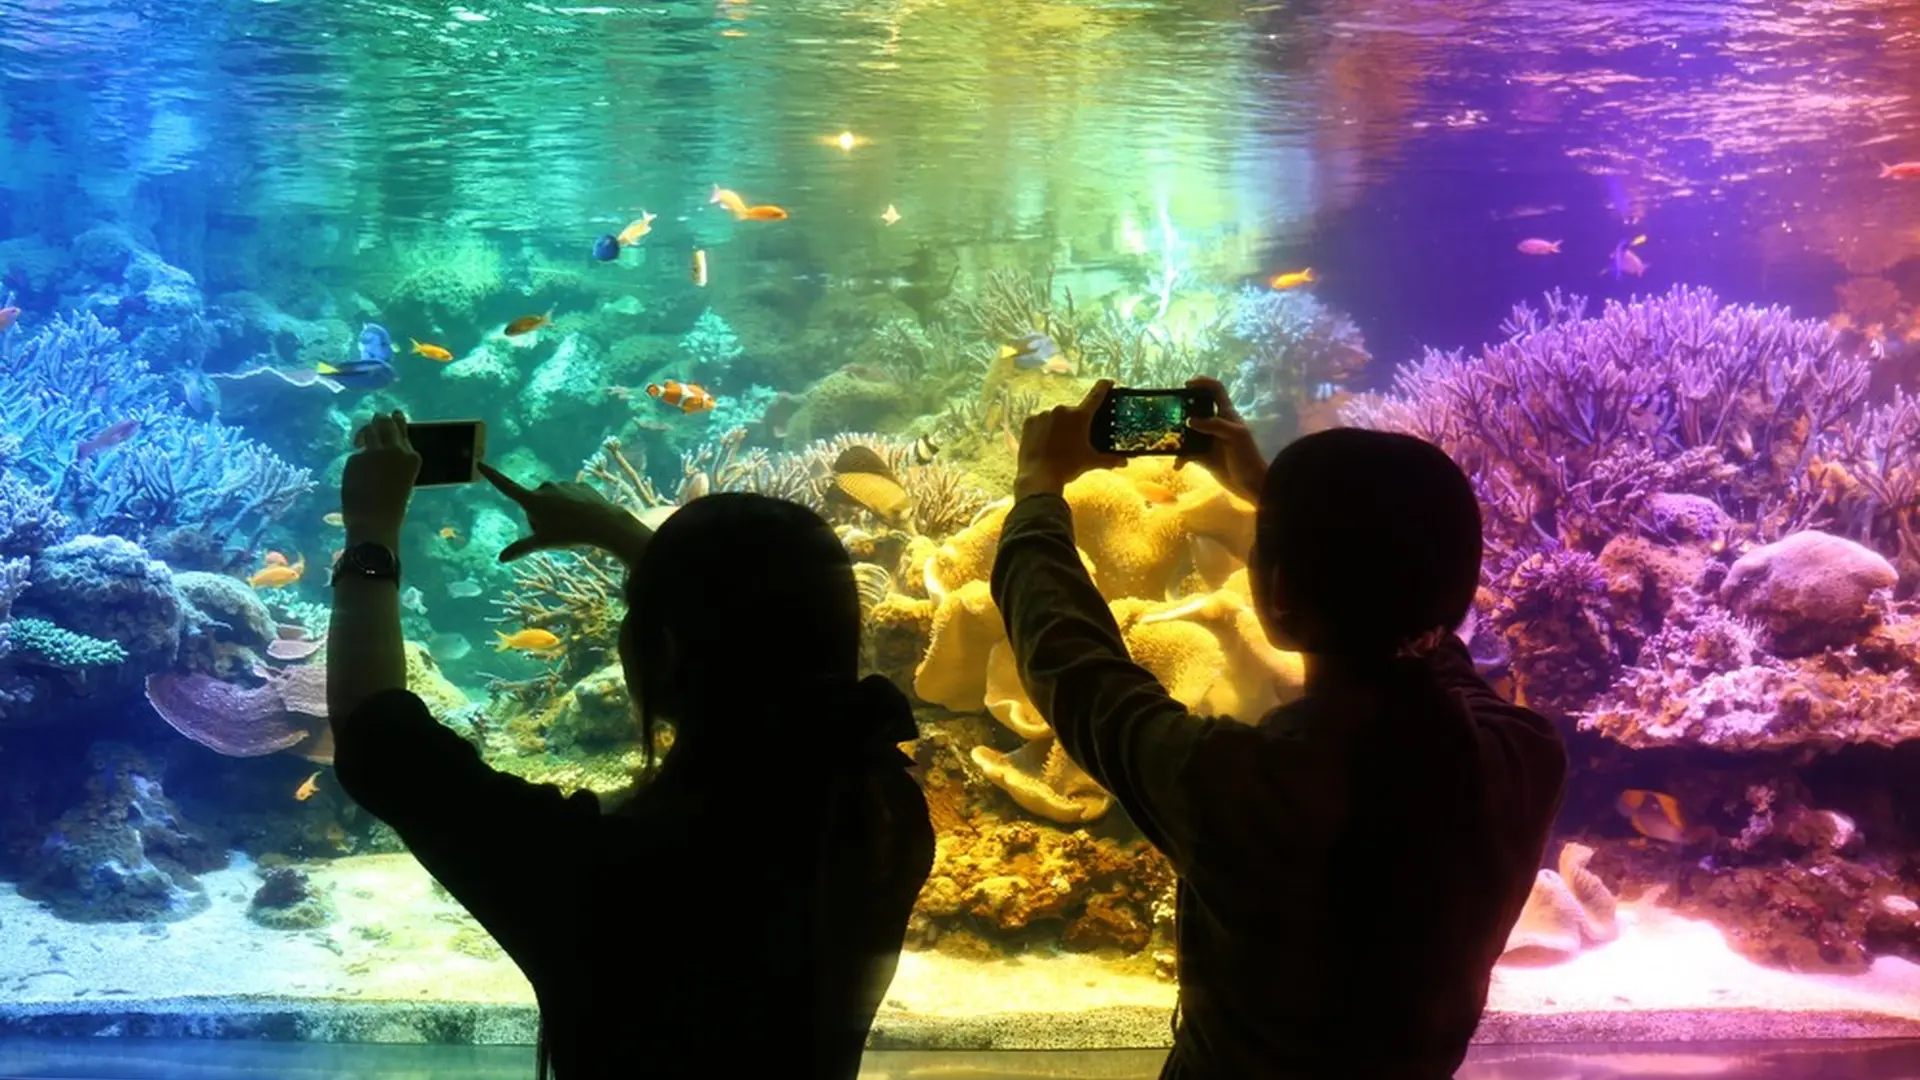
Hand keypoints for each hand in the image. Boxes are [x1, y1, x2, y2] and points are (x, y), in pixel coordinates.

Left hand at [342, 410, 419, 545]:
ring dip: (366, 432)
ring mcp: (373, 452)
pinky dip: (357, 457)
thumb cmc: (392, 506)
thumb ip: (396, 459)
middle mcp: (394, 449)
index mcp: (411, 457)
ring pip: (368, 431)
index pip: (403, 428)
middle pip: (384, 423)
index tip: (394, 414)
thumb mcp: (402, 478)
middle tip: (376, 420)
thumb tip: (382, 443)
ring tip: (363, 440)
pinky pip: (357, 452)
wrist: (374, 521)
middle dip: (379, 420)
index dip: (397, 419)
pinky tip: (358, 471)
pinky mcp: (356, 457)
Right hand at [478, 462, 645, 562]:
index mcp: (533, 499)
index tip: (480, 464)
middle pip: (535, 504)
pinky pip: (570, 498)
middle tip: (556, 530)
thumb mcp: (543, 543)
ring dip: (557, 512)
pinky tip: (583, 516)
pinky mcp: (580, 484)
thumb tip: (501, 558)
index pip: (506, 486)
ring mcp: (564, 484)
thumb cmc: (570, 534)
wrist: (604, 523)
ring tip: (572, 525)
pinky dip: (573, 507)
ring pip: (554, 501)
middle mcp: (545, 487)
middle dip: (540, 516)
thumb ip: (520, 548)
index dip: (492, 476)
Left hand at [1014, 379, 1126, 498]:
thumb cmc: (1068, 468)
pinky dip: (1044, 430)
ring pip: (1056, 417)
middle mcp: (1062, 410)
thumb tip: (1125, 462)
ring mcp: (1044, 414)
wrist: (1039, 477)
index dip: (1103, 387)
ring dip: (1059, 426)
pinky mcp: (1030, 421)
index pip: (1095, 396)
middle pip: (1073, 412)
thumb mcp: (1090, 462)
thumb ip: (1109, 460)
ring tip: (1058, 446)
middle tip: (1075, 440)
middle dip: (1075, 423)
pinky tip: (1045, 444)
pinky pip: (1040, 422)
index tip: (1108, 381)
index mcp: (1079, 417)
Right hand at [1178, 377, 1267, 503]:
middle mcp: (1215, 424)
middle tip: (1170, 414)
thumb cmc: (1247, 457)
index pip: (1215, 390)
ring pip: (1188, 432)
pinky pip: (1186, 454)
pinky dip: (1180, 459)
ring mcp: (1208, 440)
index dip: (1203, 383)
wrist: (1251, 485)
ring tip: (1167, 440)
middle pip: (1196, 408)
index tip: (1186, 385)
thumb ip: (1215, 425)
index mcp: (1226, 414)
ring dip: (1177, 436)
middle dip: (1182, 409)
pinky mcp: (1203, 456)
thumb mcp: (1235, 436)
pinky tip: (1178, 465)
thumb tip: (1190, 420)